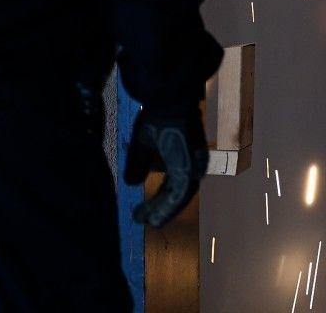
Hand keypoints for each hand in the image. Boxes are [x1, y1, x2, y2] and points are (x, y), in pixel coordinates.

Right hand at [123, 107, 207, 227]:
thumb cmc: (157, 116)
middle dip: (159, 207)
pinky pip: (179, 195)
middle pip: (175, 192)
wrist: (168, 101)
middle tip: (141, 219)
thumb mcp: (143, 143)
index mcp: (183, 156)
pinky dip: (168, 208)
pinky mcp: (190, 169)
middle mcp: (192, 163)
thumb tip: (131, 183)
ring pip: (179, 198)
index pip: (172, 183)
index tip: (144, 210)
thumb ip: (138, 163)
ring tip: (147, 223)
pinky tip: (155, 219)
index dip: (159, 198)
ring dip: (163, 211)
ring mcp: (193, 167)